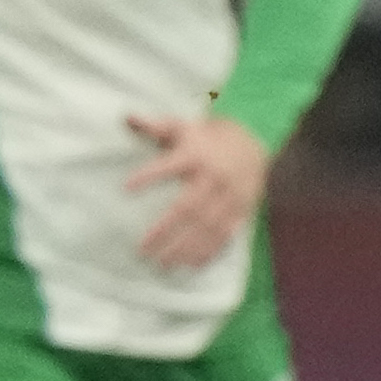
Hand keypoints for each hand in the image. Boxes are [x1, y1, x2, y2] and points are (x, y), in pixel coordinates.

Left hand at [124, 111, 265, 271]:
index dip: (149, 175)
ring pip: (207, 226)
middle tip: (142, 250)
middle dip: (165, 230)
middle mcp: (214, 177)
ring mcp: (231, 195)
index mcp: (196, 155)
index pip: (169, 165)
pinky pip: (228, 233)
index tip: (125, 188)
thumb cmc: (206, 137)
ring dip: (186, 247)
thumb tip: (125, 116)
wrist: (256, 138)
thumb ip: (154, 126)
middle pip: (188, 207)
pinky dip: (212, 249)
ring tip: (164, 264)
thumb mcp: (182, 127)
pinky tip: (194, 265)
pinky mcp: (243, 208)